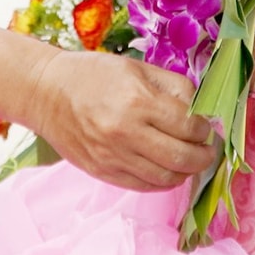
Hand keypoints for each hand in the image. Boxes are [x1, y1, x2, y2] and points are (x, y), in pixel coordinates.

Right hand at [25, 50, 215, 190]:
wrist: (46, 93)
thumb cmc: (94, 75)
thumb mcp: (137, 68)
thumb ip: (173, 87)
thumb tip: (202, 110)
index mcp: (137, 101)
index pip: (188, 125)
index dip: (204, 128)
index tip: (205, 126)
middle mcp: (126, 133)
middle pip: (182, 157)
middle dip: (204, 156)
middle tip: (207, 149)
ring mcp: (113, 157)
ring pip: (166, 178)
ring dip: (186, 172)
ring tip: (189, 160)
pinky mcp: (103, 172)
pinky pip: (144, 186)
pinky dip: (163, 182)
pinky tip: (168, 169)